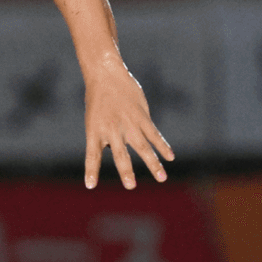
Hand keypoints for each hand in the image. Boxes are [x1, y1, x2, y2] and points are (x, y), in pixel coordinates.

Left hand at [82, 58, 173, 189]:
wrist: (105, 75)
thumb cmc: (98, 99)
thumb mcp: (94, 119)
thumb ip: (104, 137)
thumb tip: (114, 151)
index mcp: (95, 132)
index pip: (92, 155)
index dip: (91, 170)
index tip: (90, 185)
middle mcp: (111, 129)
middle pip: (119, 155)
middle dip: (126, 171)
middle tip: (130, 186)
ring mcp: (128, 123)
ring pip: (143, 147)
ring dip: (153, 163)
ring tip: (162, 178)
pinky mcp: (141, 116)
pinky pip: (154, 134)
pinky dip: (163, 146)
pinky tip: (170, 157)